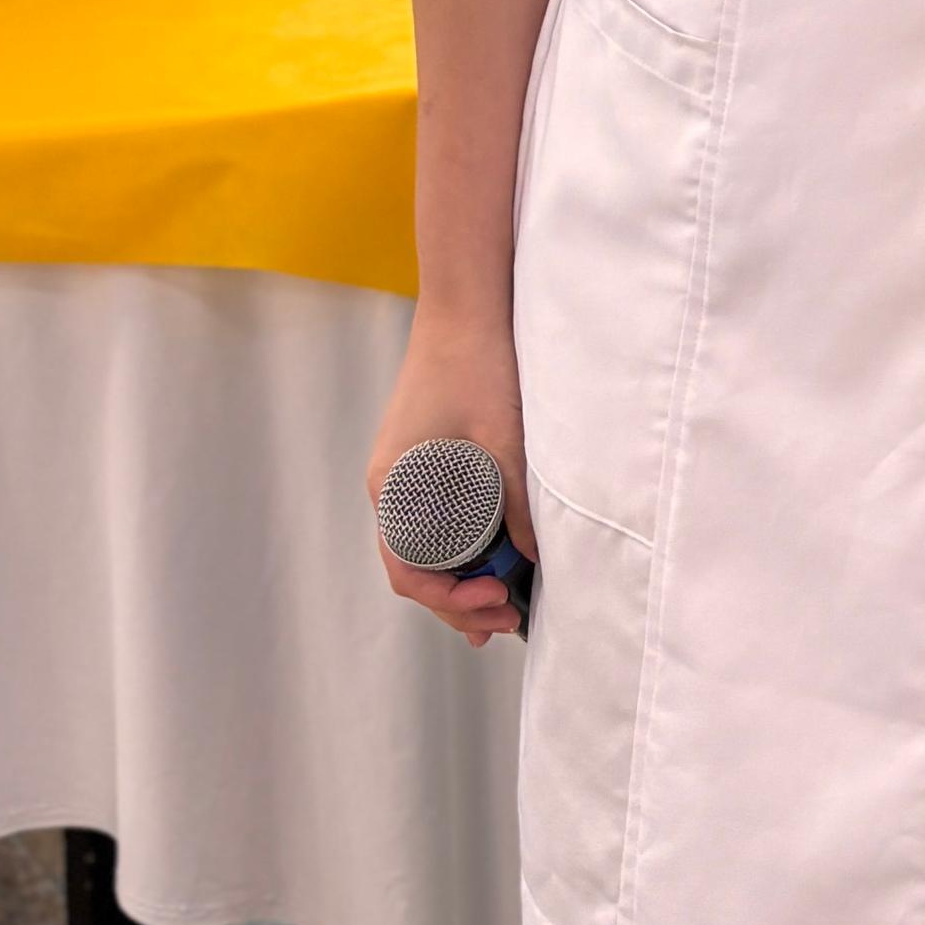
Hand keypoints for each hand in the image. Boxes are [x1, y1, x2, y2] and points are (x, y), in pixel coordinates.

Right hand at [366, 309, 534, 649]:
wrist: (465, 303)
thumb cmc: (477, 364)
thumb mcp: (503, 440)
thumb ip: (516, 503)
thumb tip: (534, 560)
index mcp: (393, 486)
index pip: (408, 571)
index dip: (449, 601)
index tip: (494, 606)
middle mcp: (390, 486)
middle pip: (415, 566)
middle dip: (457, 600)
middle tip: (504, 621)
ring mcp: (405, 472)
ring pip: (426, 544)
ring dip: (459, 576)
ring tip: (500, 604)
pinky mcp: (424, 457)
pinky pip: (434, 516)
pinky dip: (460, 543)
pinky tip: (490, 556)